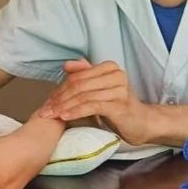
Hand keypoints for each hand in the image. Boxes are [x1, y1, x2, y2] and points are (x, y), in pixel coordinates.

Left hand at [38, 59, 152, 144]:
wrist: (142, 123)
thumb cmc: (119, 107)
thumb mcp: (100, 90)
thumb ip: (85, 76)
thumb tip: (67, 64)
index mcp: (109, 68)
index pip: (77, 77)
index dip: (60, 89)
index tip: (47, 102)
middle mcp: (116, 75)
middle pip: (78, 85)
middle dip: (59, 99)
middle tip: (45, 111)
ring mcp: (119, 89)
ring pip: (83, 96)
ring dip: (64, 107)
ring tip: (51, 115)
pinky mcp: (119, 104)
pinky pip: (92, 106)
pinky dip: (76, 111)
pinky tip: (65, 117)